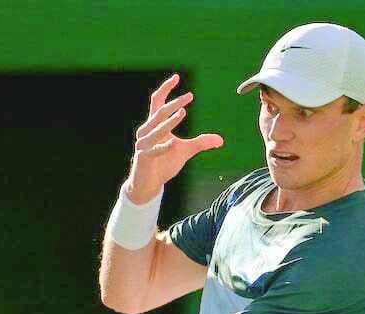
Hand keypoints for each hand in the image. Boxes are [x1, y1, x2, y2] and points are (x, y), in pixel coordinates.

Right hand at [126, 73, 224, 203]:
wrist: (148, 184)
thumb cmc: (164, 164)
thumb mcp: (185, 151)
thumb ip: (200, 143)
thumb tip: (221, 140)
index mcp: (154, 126)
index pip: (157, 102)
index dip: (166, 89)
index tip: (177, 77)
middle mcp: (147, 132)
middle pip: (160, 113)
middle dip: (174, 103)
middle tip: (190, 96)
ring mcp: (144, 145)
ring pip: (157, 129)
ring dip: (170, 121)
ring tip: (183, 112)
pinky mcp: (144, 158)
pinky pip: (154, 150)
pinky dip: (164, 146)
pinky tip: (173, 143)